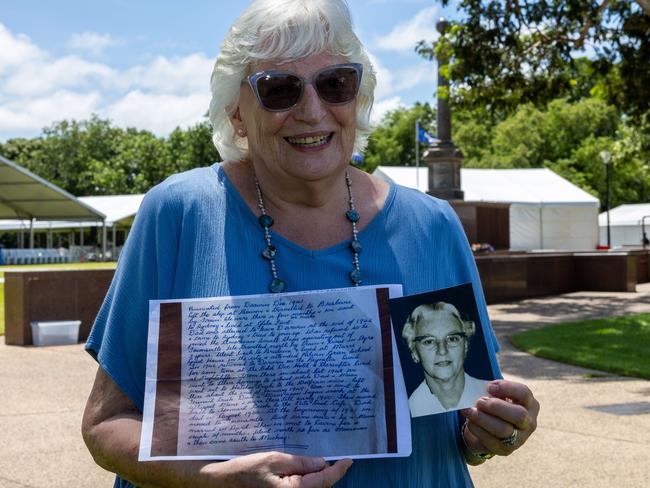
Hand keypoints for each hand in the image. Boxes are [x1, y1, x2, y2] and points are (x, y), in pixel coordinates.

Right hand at [197, 451, 352, 487]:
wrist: (224, 485)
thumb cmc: (247, 470)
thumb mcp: (275, 459)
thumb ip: (301, 463)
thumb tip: (322, 463)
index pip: (324, 480)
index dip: (338, 470)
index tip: (349, 460)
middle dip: (326, 474)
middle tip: (329, 459)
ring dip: (316, 480)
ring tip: (312, 465)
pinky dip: (307, 484)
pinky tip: (301, 473)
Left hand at [460, 379, 538, 457]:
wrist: (489, 429)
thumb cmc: (495, 405)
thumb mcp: (498, 394)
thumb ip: (494, 390)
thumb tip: (485, 390)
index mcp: (530, 404)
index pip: (524, 393)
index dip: (507, 388)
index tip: (489, 387)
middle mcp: (529, 422)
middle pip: (519, 415)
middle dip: (495, 406)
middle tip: (479, 401)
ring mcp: (520, 439)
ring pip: (503, 430)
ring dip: (482, 419)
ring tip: (469, 411)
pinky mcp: (506, 450)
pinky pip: (491, 441)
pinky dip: (477, 429)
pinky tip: (470, 422)